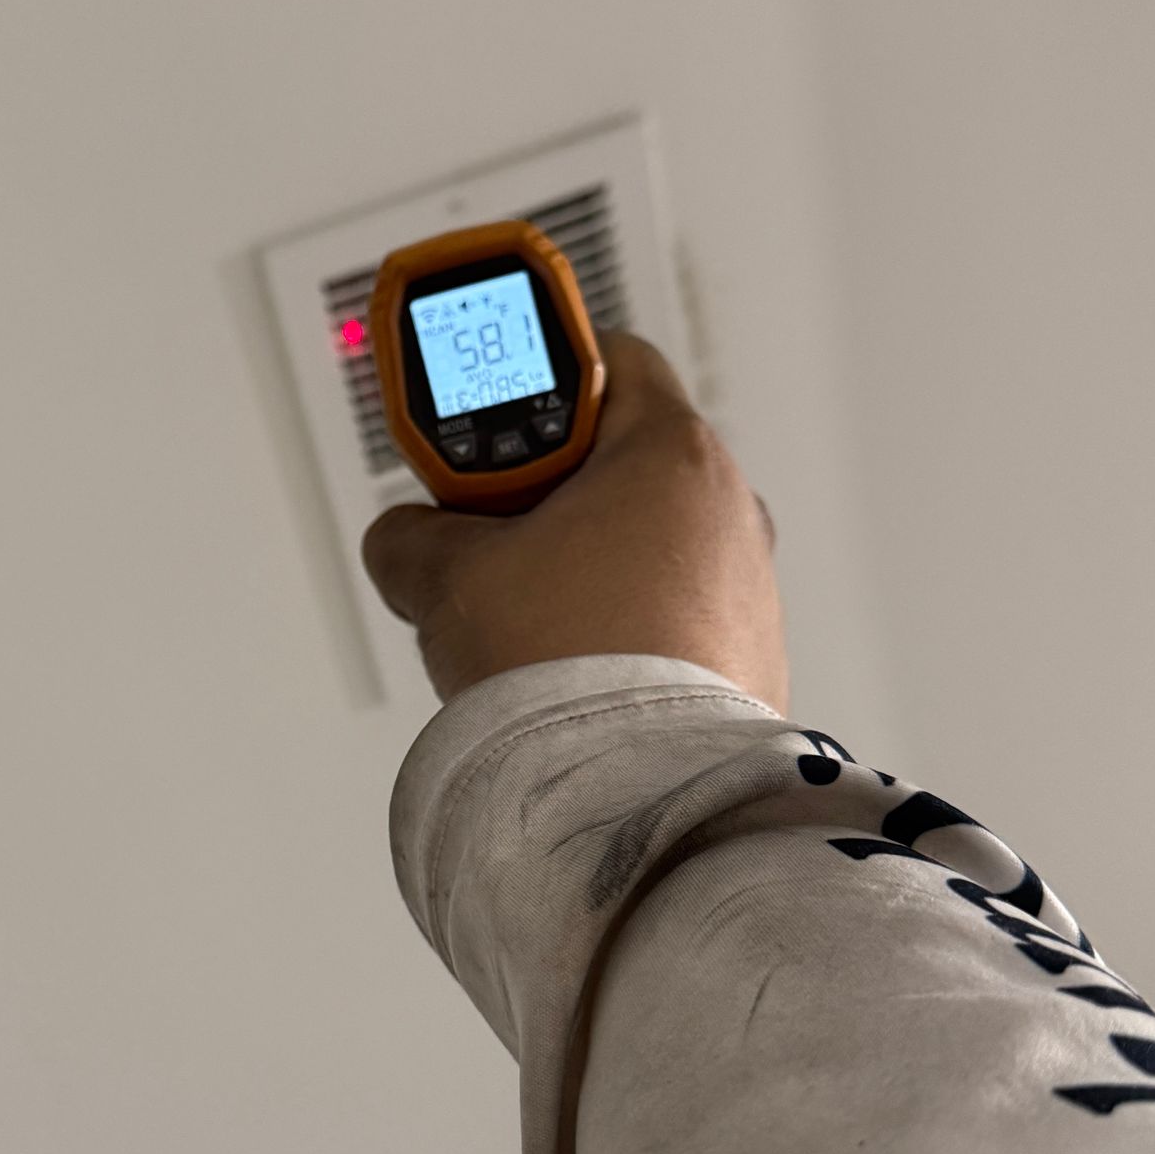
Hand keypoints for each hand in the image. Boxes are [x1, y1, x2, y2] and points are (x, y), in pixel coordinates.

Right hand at [359, 332, 788, 709]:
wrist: (634, 795)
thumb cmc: (566, 669)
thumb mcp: (448, 577)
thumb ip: (411, 535)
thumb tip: (404, 541)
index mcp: (671, 455)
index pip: (611, 359)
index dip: (541, 374)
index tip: (498, 404)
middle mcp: (729, 510)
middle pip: (622, 462)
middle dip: (548, 490)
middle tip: (488, 532)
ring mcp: (749, 587)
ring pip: (646, 545)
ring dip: (582, 566)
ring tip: (523, 620)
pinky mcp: (750, 659)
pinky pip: (673, 616)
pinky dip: (622, 627)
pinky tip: (569, 671)